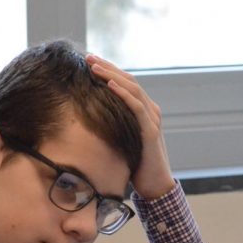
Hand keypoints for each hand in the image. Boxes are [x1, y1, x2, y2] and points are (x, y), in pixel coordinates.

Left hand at [86, 54, 174, 199]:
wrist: (154, 185)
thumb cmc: (135, 164)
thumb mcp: (121, 140)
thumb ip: (112, 126)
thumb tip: (88, 119)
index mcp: (143, 110)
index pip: (125, 84)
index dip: (108, 71)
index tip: (89, 62)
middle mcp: (150, 110)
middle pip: (128, 81)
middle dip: (107, 67)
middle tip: (88, 57)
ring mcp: (152, 119)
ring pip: (132, 89)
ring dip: (112, 75)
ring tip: (94, 66)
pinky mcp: (150, 131)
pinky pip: (137, 107)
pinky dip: (123, 94)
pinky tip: (110, 85)